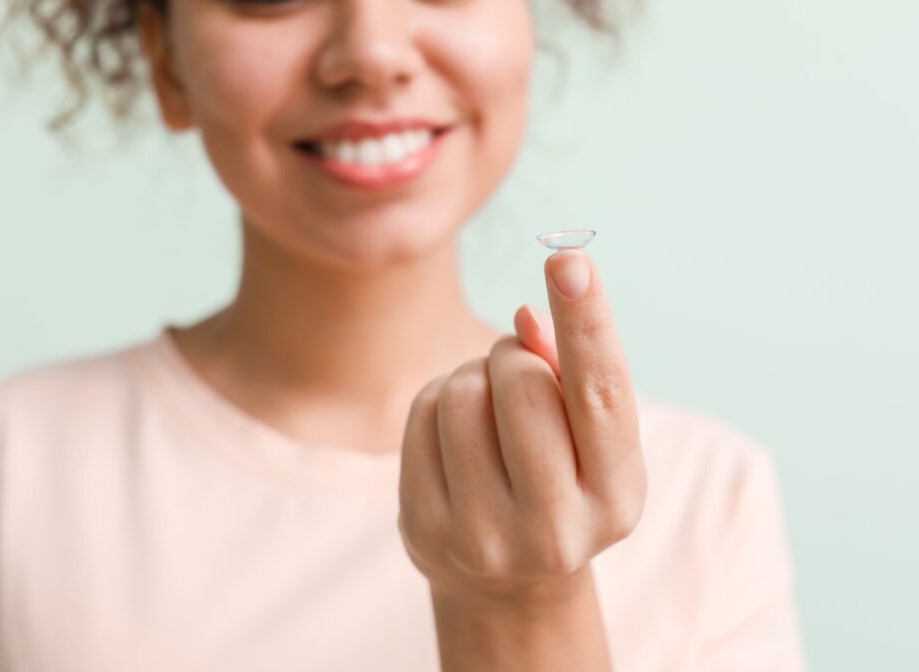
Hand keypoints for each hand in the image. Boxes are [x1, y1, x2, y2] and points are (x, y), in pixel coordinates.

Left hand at [398, 249, 646, 606]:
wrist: (508, 582)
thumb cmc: (560, 483)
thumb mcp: (587, 440)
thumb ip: (570, 375)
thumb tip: (524, 318)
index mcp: (617, 498)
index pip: (601, 394)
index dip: (587, 322)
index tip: (568, 259)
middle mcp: (557, 529)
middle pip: (519, 381)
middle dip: (514, 354)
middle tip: (517, 371)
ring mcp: (484, 536)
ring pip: (462, 392)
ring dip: (474, 376)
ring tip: (489, 411)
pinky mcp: (425, 528)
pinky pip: (421, 413)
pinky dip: (438, 401)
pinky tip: (457, 435)